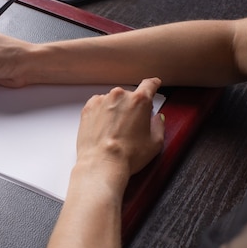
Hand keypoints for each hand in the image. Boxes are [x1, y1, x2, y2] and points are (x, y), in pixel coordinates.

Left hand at [75, 78, 165, 192]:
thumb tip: (157, 119)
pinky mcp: (88, 108)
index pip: (150, 85)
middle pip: (129, 96)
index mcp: (139, 100)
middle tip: (131, 127)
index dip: (153, 85)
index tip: (153, 84)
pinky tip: (104, 130)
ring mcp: (101, 100)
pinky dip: (101, 114)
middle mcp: (119, 96)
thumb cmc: (127, 155)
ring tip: (115, 132)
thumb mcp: (155, 143)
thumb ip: (158, 125)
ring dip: (115, 110)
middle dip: (132, 107)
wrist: (101, 163)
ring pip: (112, 101)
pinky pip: (99, 106)